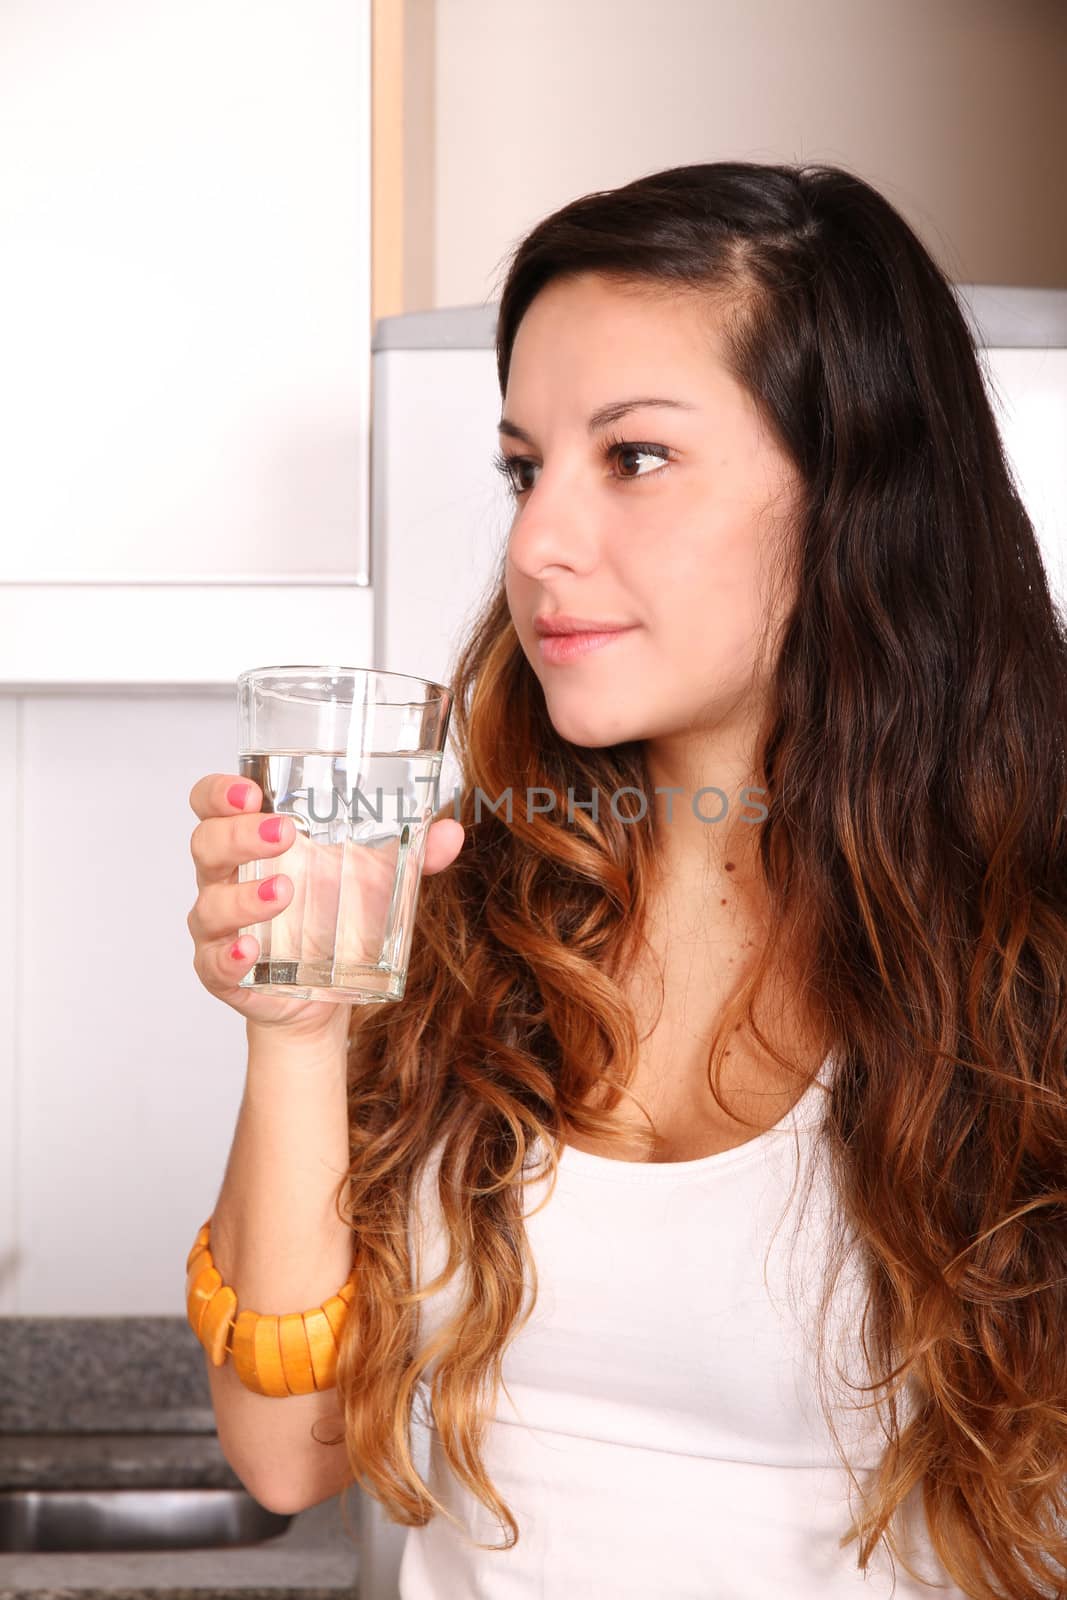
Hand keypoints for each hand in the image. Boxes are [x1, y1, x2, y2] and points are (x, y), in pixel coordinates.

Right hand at [186, 771, 464, 1040]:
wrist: (324, 993)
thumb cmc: (335, 918)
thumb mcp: (374, 880)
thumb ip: (412, 855)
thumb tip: (450, 832)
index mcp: (251, 843)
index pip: (212, 804)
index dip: (219, 792)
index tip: (249, 789)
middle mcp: (226, 879)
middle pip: (207, 844)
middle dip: (240, 835)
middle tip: (284, 834)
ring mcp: (220, 928)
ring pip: (210, 905)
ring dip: (244, 897)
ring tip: (285, 892)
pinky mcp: (224, 973)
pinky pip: (214, 962)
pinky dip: (230, 954)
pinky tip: (252, 949)